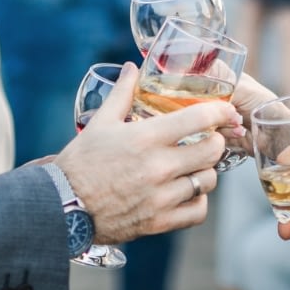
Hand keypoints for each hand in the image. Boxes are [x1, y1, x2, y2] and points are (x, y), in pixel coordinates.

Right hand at [55, 63, 242, 243]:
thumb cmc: (81, 162)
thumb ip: (122, 93)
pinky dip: (197, 201)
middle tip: (208, 139)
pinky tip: (187, 193)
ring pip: (208, 181)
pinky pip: (197, 211)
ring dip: (206, 171)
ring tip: (195, 166)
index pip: (199, 119)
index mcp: (146, 138)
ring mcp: (161, 197)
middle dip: (215, 141)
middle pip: (212, 150)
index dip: (220, 112)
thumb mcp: (100, 123)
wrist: (63, 206)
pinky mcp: (159, 221)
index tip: (226, 111)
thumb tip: (132, 67)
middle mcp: (158, 167)